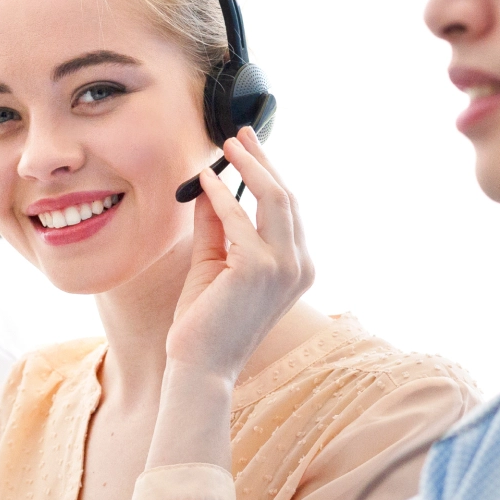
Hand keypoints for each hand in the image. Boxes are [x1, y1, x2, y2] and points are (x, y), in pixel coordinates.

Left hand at [165, 127, 313, 383]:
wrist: (199, 365)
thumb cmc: (206, 320)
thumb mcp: (214, 260)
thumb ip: (217, 224)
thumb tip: (211, 183)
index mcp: (297, 267)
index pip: (289, 209)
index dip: (270, 173)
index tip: (248, 147)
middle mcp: (300, 266)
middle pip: (286, 197)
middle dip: (262, 160)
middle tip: (239, 134)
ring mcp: (283, 267)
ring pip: (273, 199)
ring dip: (248, 166)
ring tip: (227, 145)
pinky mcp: (258, 268)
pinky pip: (238, 218)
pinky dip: (222, 195)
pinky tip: (206, 180)